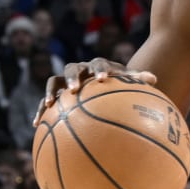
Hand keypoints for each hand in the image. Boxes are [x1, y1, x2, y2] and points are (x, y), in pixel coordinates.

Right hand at [36, 58, 158, 128]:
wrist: (100, 82)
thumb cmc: (118, 84)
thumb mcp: (128, 83)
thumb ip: (138, 80)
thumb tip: (154, 79)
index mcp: (98, 66)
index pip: (99, 64)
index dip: (100, 70)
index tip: (103, 79)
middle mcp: (80, 70)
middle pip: (72, 69)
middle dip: (72, 78)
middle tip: (74, 89)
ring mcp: (65, 80)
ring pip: (53, 81)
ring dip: (50, 91)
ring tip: (49, 104)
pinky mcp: (56, 93)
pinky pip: (45, 100)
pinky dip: (40, 110)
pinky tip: (36, 124)